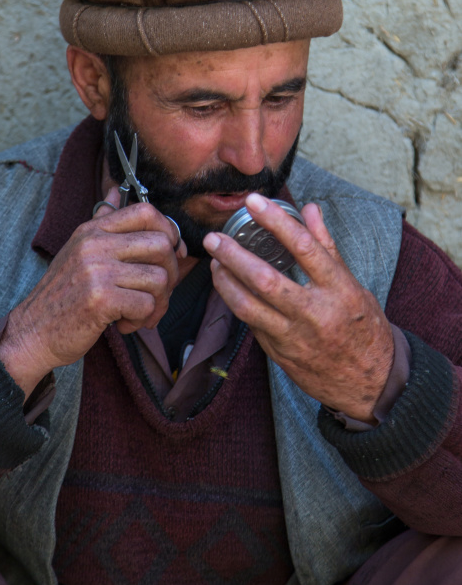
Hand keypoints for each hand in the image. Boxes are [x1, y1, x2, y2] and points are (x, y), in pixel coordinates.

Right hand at [0, 186, 185, 397]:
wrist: (33, 332)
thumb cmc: (62, 294)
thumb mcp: (77, 249)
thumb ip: (101, 221)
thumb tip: (114, 190)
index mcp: (92, 230)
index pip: (146, 212)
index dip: (170, 231)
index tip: (173, 252)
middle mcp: (94, 245)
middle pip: (161, 245)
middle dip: (172, 272)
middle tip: (159, 292)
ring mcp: (96, 270)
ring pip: (160, 279)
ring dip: (158, 303)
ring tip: (140, 313)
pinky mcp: (101, 299)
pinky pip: (147, 305)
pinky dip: (142, 320)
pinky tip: (124, 324)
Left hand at [203, 193, 393, 421]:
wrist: (370, 383)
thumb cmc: (364, 327)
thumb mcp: (353, 284)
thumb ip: (327, 247)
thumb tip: (310, 209)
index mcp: (338, 289)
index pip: (304, 247)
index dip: (276, 221)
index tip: (254, 201)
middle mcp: (315, 313)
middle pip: (265, 279)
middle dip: (233, 256)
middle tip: (214, 238)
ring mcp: (295, 337)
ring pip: (248, 307)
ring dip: (225, 282)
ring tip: (214, 263)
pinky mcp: (280, 354)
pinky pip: (251, 325)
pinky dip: (236, 304)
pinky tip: (228, 289)